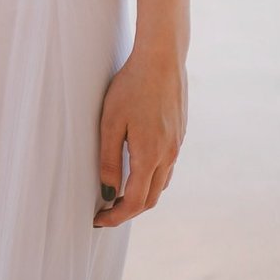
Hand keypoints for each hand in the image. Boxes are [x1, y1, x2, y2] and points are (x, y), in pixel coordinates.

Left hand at [92, 50, 186, 227]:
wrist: (162, 59)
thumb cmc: (132, 86)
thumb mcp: (111, 122)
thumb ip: (109, 160)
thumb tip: (108, 193)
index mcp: (150, 156)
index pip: (135, 202)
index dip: (116, 216)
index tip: (99, 220)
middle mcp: (168, 155)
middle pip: (151, 199)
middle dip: (129, 210)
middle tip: (107, 212)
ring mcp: (177, 145)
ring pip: (161, 184)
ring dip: (142, 195)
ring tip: (120, 194)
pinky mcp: (180, 133)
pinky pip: (168, 166)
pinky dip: (153, 178)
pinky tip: (139, 169)